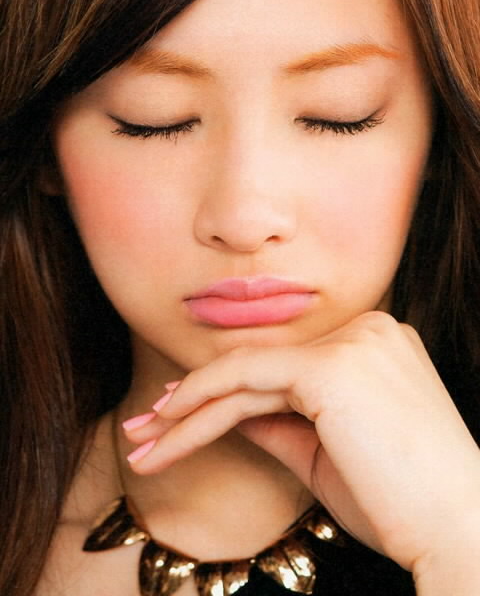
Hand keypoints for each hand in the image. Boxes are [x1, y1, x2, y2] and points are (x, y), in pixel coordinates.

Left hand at [123, 311, 479, 578]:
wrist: (456, 531)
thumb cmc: (401, 504)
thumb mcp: (326, 455)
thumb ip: (280, 424)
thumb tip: (233, 415)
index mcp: (376, 344)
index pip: (284, 365)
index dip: (227, 388)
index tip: (180, 414)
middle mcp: (367, 329)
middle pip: (260, 365)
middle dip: (194, 398)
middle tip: (145, 428)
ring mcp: (351, 343)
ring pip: (246, 374)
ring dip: (186, 410)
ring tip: (142, 442)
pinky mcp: (331, 366)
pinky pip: (247, 384)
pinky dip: (201, 409)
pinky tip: (168, 433)